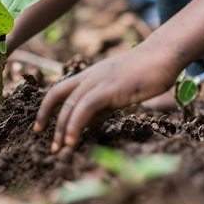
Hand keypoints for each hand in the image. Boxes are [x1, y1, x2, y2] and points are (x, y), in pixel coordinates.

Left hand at [33, 45, 177, 151]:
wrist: (163, 54)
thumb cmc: (146, 73)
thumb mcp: (119, 90)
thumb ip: (103, 105)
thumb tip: (89, 124)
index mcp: (90, 75)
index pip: (60, 90)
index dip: (47, 108)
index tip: (40, 127)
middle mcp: (89, 76)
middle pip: (57, 95)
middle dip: (47, 119)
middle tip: (48, 144)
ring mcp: (99, 80)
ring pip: (70, 104)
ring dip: (61, 128)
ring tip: (59, 148)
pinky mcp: (110, 88)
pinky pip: (85, 107)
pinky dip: (75, 124)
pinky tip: (72, 140)